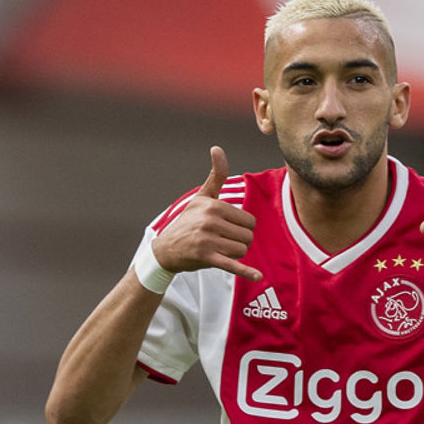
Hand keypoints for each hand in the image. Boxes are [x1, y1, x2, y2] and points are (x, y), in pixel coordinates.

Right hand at [153, 146, 261, 280]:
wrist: (165, 249)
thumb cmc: (188, 221)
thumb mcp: (202, 197)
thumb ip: (216, 174)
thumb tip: (217, 147)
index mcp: (213, 205)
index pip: (249, 221)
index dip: (242, 227)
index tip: (226, 228)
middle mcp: (210, 221)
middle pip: (247, 236)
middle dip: (239, 241)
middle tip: (221, 241)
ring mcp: (208, 240)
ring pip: (242, 249)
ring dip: (235, 253)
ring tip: (218, 250)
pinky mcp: (206, 257)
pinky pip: (232, 264)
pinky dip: (246, 271)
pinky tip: (258, 276)